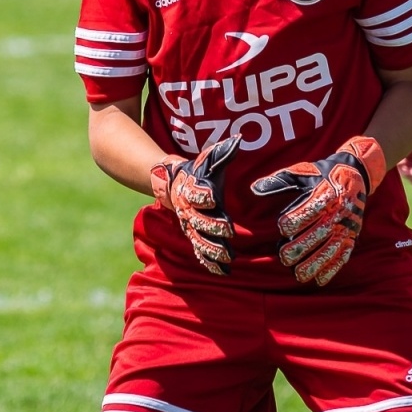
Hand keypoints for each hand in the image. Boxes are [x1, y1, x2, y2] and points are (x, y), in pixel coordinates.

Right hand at [150, 137, 240, 274]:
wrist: (174, 184)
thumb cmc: (198, 171)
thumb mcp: (208, 160)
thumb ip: (222, 152)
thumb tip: (238, 139)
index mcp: (193, 191)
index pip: (196, 193)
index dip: (203, 195)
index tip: (212, 197)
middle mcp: (190, 211)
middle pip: (199, 220)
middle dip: (212, 226)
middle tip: (227, 232)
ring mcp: (191, 226)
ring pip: (199, 240)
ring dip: (212, 249)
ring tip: (227, 257)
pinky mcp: (194, 236)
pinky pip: (200, 251)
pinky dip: (208, 262)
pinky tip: (221, 271)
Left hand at [250, 136, 385, 285]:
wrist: (355, 175)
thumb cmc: (322, 174)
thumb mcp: (302, 171)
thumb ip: (279, 181)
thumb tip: (254, 189)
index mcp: (326, 193)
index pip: (310, 210)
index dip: (295, 220)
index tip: (282, 227)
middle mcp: (338, 211)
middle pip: (319, 233)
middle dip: (301, 247)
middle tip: (284, 257)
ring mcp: (346, 226)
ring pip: (331, 248)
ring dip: (315, 263)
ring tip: (298, 275)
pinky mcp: (352, 237)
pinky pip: (343, 255)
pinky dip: (332, 269)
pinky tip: (318, 280)